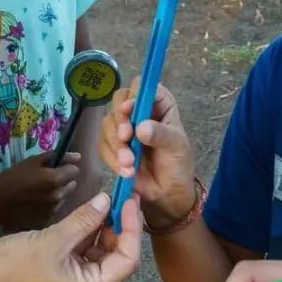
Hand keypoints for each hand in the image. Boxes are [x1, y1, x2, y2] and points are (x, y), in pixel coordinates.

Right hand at [0, 152, 79, 232]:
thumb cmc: (12, 177)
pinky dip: (49, 207)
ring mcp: (52, 211)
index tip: (55, 168)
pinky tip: (35, 205)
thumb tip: (78, 157)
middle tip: (45, 181)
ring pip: (63, 198)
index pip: (74, 171)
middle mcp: (57, 197)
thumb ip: (57, 157)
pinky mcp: (46, 222)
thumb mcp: (32, 161)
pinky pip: (55, 211)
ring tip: (38, 194)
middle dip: (63, 181)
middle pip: (71, 185)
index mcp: (55, 179)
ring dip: (56, 194)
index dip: (65, 168)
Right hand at [0, 192, 141, 281]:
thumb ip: (84, 220)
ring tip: (106, 201)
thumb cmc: (17, 265)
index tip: (130, 201)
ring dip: (103, 228)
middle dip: (120, 227)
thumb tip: (107, 199)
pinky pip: (83, 254)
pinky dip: (87, 234)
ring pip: (100, 254)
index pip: (127, 260)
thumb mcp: (54, 239)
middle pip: (117, 257)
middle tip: (120, 197)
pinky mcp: (61, 274)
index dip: (132, 228)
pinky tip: (88, 213)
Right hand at [99, 78, 194, 227]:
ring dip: (116, 145)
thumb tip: (141, 128)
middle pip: (119, 100)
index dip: (134, 94)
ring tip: (130, 164)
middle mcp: (139, 112)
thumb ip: (161, 135)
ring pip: (108, 123)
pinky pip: (103, 145)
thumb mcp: (176, 147)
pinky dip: (111, 158)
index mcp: (159, 104)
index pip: (143, 86)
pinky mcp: (112, 146)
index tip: (130, 110)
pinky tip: (125, 171)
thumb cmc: (178, 165)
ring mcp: (124, 128)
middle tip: (126, 137)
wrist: (167, 194)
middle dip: (120, 120)